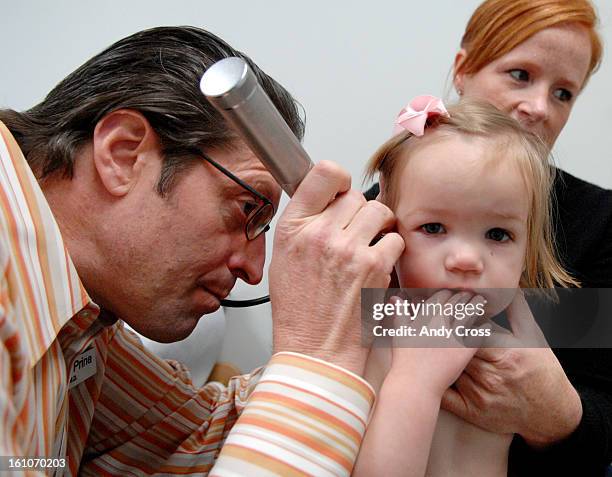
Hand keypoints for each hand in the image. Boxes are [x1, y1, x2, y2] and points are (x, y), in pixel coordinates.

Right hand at [269, 161, 403, 375]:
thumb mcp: (283, 261)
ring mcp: (349, 249)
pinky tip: (377, 264)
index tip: (340, 190)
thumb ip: (303, 226)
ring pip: (379, 211)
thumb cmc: (299, 312)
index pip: (323, 174)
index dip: (338, 179)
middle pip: (355, 195)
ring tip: (369, 245)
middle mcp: (320, 234)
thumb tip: (324, 200)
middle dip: (358, 212)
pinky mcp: (374, 267)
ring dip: (378, 226)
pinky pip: (394, 238)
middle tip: (354, 232)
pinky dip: (390, 249)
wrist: (316, 350)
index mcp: (293, 229)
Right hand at [388, 290, 485, 396]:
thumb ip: (400, 313)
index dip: (448, 293)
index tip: (451, 293)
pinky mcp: (465, 349)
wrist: (416, 383)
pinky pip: (478, 334)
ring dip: (476, 306)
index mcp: (425, 316)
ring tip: (481, 302)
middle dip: (464, 296)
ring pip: (469, 314)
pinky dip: (483, 328)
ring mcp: (454, 335)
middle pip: (457, 302)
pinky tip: (486, 325)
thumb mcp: (399, 333)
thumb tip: (396, 298)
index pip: (441, 296)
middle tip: (471, 294)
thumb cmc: (404, 360)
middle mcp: (441, 322)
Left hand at [441, 290, 582, 446]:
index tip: (446, 312)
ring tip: (421, 341)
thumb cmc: (542, 370)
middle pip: (455, 350)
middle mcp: (492, 375)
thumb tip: (508, 285)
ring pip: (448, 368)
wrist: (552, 413)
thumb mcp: (533, 337)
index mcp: (506, 354)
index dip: (456, 322)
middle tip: (426, 323)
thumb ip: (517, 310)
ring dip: (434, 356)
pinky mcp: (472, 411)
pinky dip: (434, 380)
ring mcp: (480, 395)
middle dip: (442, 337)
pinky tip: (426, 368)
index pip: (470, 332)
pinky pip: (445, 395)